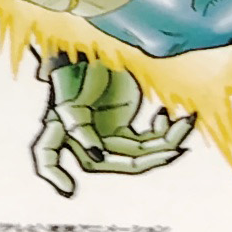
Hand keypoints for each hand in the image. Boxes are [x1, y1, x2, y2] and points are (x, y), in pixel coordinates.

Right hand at [30, 51, 196, 196]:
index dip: (53, 175)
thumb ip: (78, 122)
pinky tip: (167, 114)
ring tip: (185, 123)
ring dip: (164, 142)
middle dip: (148, 158)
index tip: (70, 190)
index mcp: (61, 122)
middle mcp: (83, 134)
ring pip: (137, 151)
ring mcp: (105, 131)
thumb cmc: (82, 56)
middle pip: (114, 161)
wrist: (103, 40)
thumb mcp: (77, 81)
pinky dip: (161, 131)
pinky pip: (145, 139)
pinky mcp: (123, 124)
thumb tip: (96, 156)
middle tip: (174, 150)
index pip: (46, 154)